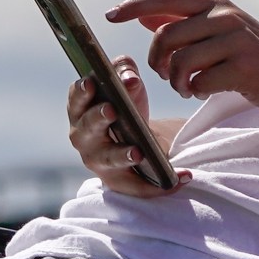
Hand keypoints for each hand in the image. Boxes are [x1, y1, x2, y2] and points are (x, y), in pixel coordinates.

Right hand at [67, 57, 189, 197]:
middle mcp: (84, 138)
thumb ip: (125, 72)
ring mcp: (99, 162)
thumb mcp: (127, 85)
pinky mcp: (118, 182)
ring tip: (138, 152)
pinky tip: (182, 176)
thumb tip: (129, 78)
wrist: (137, 139)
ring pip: (108, 160)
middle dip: (98, 119)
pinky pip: (137, 186)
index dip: (81, 92)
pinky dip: (158, 185)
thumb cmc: (126, 107)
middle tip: (111, 109)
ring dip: (122, 156)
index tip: (91, 82)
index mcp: (81, 111)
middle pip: (88, 129)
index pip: (76, 100)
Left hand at [108, 0, 258, 113]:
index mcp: (216, 4)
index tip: (110, 15)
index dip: (135, 5)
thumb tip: (144, 15)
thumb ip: (184, 23)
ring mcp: (236, 39)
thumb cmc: (253, 58)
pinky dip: (196, 92)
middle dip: (156, 61)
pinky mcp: (244, 66)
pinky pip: (199, 81)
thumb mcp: (220, 32)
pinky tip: (207, 91)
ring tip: (187, 87)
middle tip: (166, 75)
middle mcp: (225, 15)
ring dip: (176, 82)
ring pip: (180, 61)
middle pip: (166, 35)